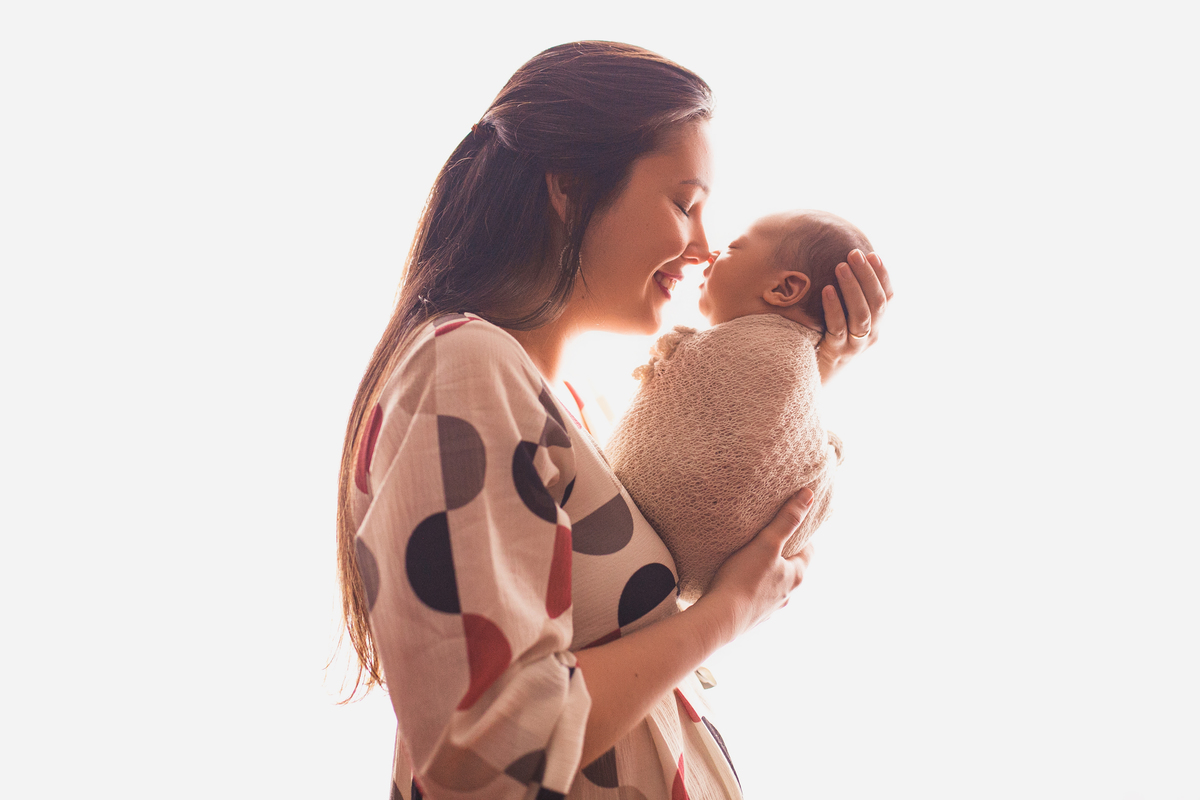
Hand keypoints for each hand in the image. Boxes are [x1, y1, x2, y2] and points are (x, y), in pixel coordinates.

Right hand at [695, 489, 816, 642]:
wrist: (720, 618)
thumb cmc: (744, 578)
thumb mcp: (767, 543)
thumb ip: (787, 519)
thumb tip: (809, 495)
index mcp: (795, 576)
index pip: (808, 551)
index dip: (802, 537)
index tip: (790, 525)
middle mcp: (787, 594)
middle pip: (791, 569)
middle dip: (782, 555)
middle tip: (767, 539)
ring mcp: (770, 608)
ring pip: (774, 586)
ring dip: (767, 574)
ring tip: (750, 561)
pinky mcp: (752, 617)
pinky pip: (756, 599)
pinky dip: (751, 590)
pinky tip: (737, 585)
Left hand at [818, 250, 893, 382]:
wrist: (817, 378)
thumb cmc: (831, 343)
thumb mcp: (846, 321)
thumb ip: (852, 300)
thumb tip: (849, 266)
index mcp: (878, 325)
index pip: (888, 297)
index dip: (883, 276)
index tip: (872, 254)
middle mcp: (872, 335)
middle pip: (876, 303)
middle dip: (867, 275)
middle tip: (854, 254)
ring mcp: (856, 345)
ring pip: (861, 314)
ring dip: (852, 288)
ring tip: (841, 266)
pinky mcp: (837, 352)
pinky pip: (838, 328)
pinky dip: (834, 307)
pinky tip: (826, 290)